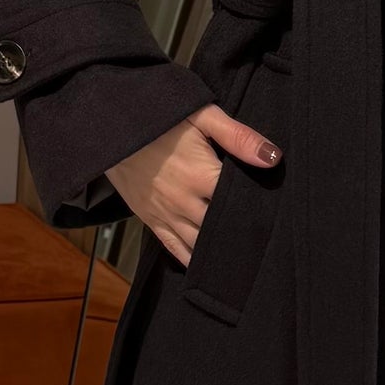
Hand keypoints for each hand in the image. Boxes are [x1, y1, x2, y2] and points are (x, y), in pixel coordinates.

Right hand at [109, 103, 280, 265]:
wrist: (109, 130)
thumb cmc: (159, 120)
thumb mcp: (201, 116)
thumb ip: (237, 136)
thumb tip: (272, 157)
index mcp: (201, 175)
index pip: (238, 202)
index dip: (258, 209)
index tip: (275, 215)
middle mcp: (185, 201)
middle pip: (221, 227)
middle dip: (241, 233)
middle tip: (264, 243)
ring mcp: (167, 214)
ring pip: (200, 243)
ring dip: (220, 250)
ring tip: (243, 260)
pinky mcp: (152, 220)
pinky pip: (175, 248)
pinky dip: (192, 260)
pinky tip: (208, 268)